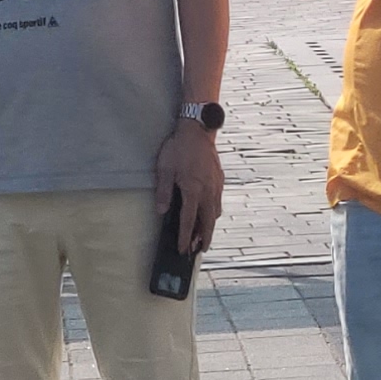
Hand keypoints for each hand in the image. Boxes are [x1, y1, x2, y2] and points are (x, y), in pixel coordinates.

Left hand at [156, 117, 224, 255]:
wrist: (198, 129)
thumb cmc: (180, 147)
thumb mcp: (165, 169)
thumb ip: (164, 191)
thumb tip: (161, 210)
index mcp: (193, 190)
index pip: (188, 221)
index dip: (185, 237)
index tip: (183, 249)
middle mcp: (207, 191)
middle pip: (207, 222)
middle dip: (204, 238)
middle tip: (200, 250)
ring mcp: (215, 185)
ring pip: (215, 213)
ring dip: (209, 226)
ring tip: (203, 235)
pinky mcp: (219, 179)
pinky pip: (218, 201)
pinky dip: (213, 212)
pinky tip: (208, 213)